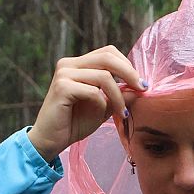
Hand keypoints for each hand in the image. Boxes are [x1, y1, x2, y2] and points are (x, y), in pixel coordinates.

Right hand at [28, 45, 146, 163]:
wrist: (51, 140)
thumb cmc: (75, 123)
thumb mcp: (104, 107)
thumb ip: (119, 95)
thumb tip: (141, 87)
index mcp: (78, 64)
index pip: (108, 53)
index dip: (127, 65)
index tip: (141, 84)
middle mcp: (69, 64)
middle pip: (107, 57)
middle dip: (130, 73)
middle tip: (143, 89)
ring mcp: (64, 74)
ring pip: (104, 76)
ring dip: (118, 96)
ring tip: (123, 113)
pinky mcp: (62, 87)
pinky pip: (93, 92)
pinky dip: (104, 104)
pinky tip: (105, 116)